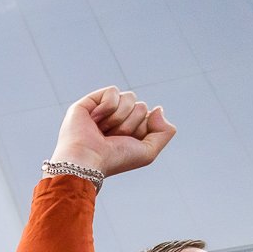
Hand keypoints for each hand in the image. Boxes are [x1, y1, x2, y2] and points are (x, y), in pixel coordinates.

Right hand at [50, 86, 174, 178]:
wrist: (87, 160)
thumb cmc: (114, 159)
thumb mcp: (148, 152)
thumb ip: (165, 132)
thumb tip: (158, 108)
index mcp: (130, 130)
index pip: (149, 116)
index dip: (142, 129)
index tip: (126, 143)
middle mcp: (117, 119)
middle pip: (141, 106)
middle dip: (130, 124)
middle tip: (112, 138)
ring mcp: (103, 110)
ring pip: (129, 97)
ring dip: (119, 117)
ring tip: (102, 130)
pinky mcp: (89, 102)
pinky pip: (112, 91)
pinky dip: (107, 106)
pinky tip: (94, 120)